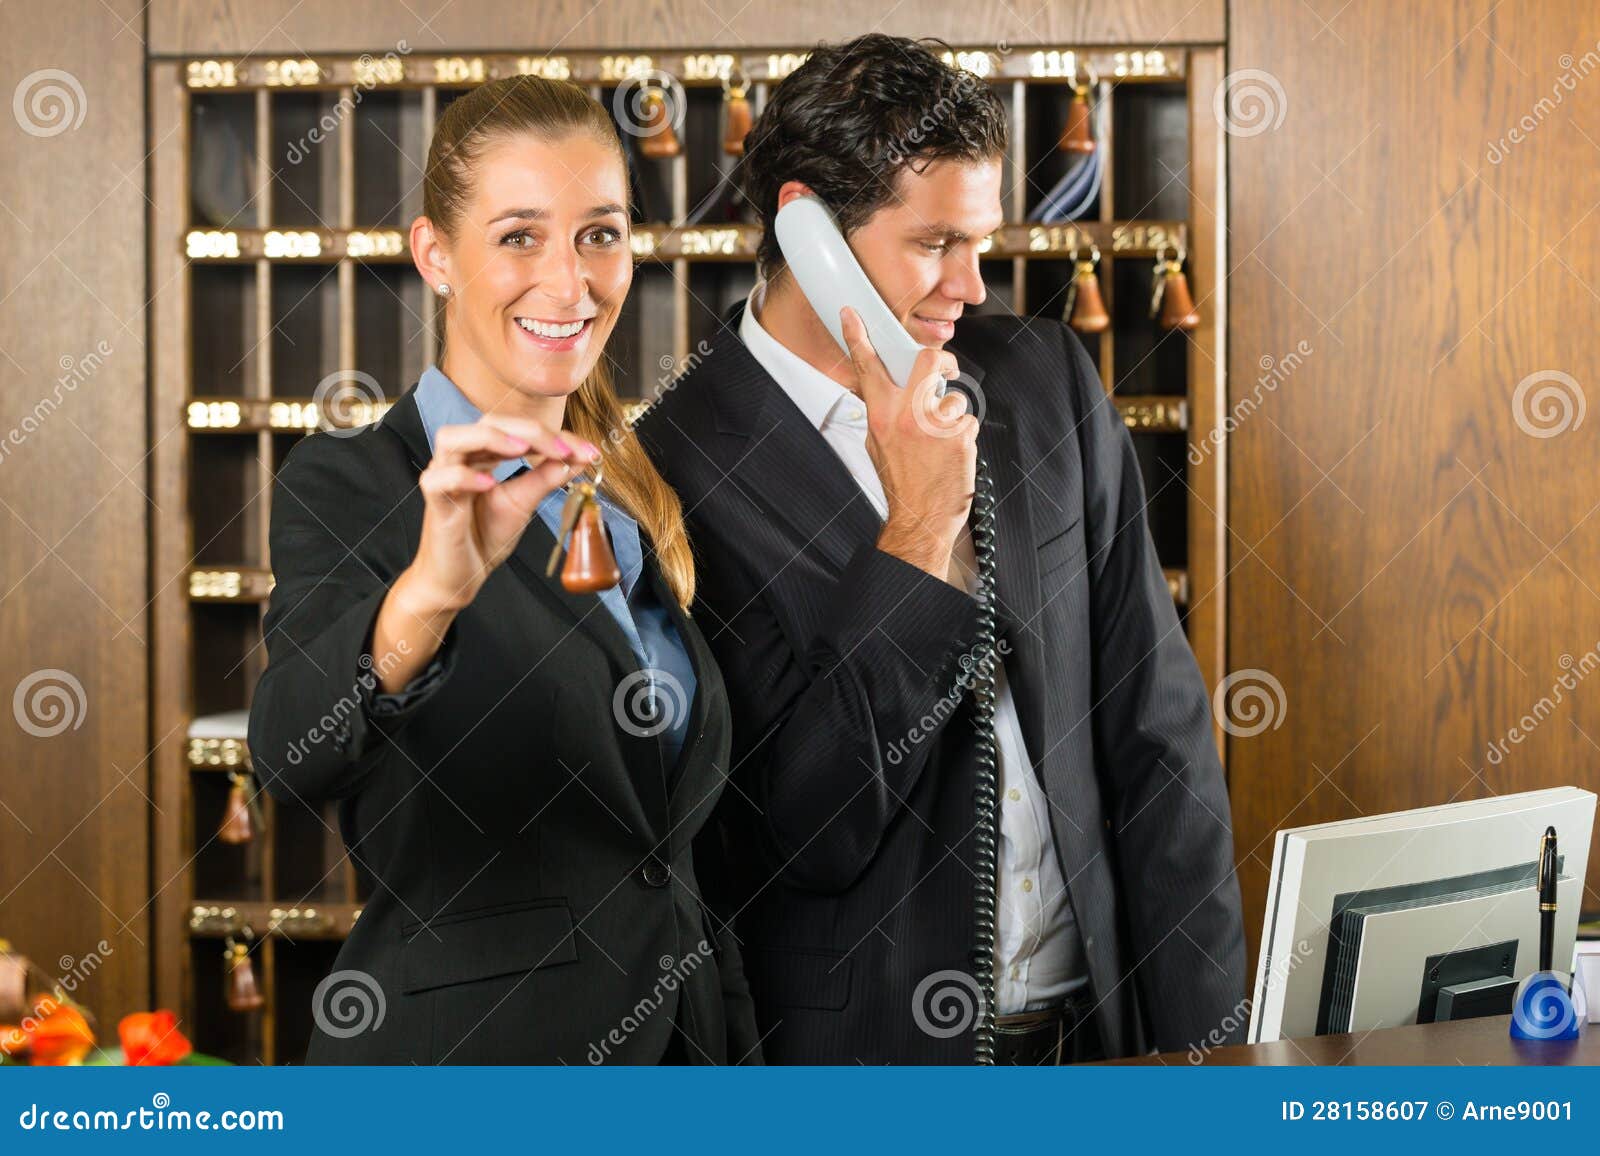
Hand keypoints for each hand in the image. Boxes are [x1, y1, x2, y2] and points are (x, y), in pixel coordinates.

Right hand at [407, 415, 598, 612]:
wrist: (460, 575)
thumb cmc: (484, 535)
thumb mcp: (523, 503)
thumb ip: (546, 478)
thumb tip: (579, 458)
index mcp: (483, 453)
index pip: (517, 429)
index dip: (554, 435)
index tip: (589, 452)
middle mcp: (460, 458)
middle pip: (488, 422)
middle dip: (530, 432)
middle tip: (564, 449)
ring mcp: (442, 476)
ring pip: (452, 438)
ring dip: (490, 439)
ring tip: (523, 450)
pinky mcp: (433, 502)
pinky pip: (439, 479)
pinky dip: (463, 477)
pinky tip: (489, 484)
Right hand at [840, 306, 976, 578]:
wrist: (921, 518)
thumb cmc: (900, 482)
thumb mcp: (876, 444)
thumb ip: (881, 413)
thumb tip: (885, 390)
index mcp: (880, 415)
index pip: (868, 367)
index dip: (858, 337)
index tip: (851, 313)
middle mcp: (906, 415)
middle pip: (930, 359)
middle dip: (942, 361)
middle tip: (946, 370)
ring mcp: (935, 425)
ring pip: (955, 398)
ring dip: (952, 416)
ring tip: (942, 441)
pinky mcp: (959, 437)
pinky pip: (967, 422)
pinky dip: (963, 436)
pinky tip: (951, 454)